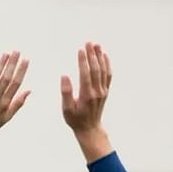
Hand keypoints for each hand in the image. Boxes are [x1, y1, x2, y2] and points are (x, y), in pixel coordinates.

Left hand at [0, 51, 30, 159]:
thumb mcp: (6, 118)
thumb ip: (18, 103)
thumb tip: (30, 90)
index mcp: (5, 103)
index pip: (16, 84)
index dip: (21, 71)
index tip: (26, 59)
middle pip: (6, 79)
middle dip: (12, 64)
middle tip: (17, 51)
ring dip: (0, 65)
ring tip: (5, 54)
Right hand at [62, 42, 113, 162]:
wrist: (89, 128)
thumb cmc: (75, 119)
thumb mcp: (66, 109)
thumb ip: (65, 92)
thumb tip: (64, 76)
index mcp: (86, 95)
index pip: (85, 74)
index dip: (83, 61)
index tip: (80, 50)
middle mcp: (97, 91)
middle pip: (96, 69)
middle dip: (92, 55)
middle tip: (88, 43)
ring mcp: (103, 90)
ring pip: (103, 70)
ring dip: (100, 56)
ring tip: (96, 45)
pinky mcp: (105, 91)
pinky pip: (108, 75)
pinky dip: (107, 64)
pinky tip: (104, 56)